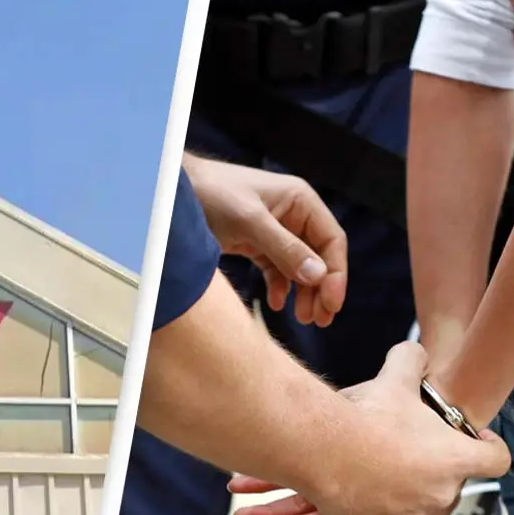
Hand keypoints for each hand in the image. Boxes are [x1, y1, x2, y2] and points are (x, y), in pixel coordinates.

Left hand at [184, 154, 347, 326]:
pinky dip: (280, 287)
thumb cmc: (213, 194)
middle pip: (319, 257)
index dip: (336, 273)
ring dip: (303, 293)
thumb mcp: (250, 222)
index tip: (332, 303)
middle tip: (320, 320)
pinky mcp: (256, 244)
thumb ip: (285, 248)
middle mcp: (293, 216)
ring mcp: (276, 231)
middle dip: (321, 289)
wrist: (177, 194)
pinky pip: (277, 270)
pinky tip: (277, 303)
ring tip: (303, 319)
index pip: (331, 240)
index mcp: (301, 201)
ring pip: (300, 267)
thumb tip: (318, 276)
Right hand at [250, 342, 510, 514]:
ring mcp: (410, 514)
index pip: (497, 459)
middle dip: (430, 462)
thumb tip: (416, 351)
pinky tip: (356, 480)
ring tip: (373, 459)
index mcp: (454, 458)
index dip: (490, 447)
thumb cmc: (367, 416)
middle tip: (403, 441)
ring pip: (414, 498)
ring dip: (401, 483)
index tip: (476, 438)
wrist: (324, 450)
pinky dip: (375, 503)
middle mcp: (440, 492)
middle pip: (448, 478)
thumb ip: (412, 359)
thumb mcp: (394, 378)